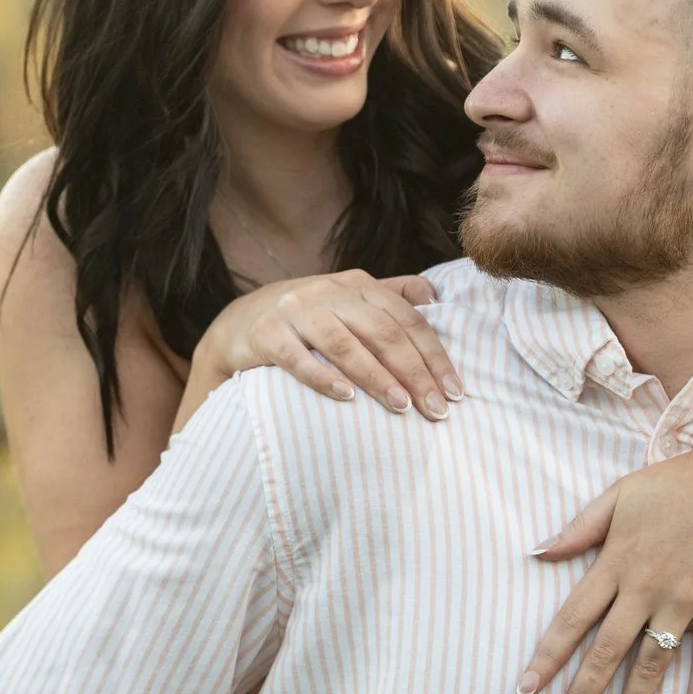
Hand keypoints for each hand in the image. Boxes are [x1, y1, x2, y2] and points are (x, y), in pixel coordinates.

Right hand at [206, 271, 463, 420]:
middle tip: (436, 409)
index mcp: (356, 285)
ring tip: (402, 406)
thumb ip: (390, 294)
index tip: (455, 391)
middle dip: (414, 372)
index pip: (407, 319)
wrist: (237, 325)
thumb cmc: (306, 318)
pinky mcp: (265, 332)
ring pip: (345, 344)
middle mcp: (327, 292)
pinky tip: (346, 397)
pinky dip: (323, 377)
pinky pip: (297, 357)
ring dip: (377, 377)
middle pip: (383, 332)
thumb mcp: (347, 299)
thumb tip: (434, 296)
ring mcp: (294, 310)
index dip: (434, 355)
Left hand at [515, 434, 692, 693]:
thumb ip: (579, 528)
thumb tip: (537, 552)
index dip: (547, 657)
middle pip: (605, 654)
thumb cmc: (679, 482)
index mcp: (616, 563)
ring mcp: (685, 602)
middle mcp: (646, 590)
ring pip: (652, 665)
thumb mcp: (619, 494)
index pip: (572, 620)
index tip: (525, 690)